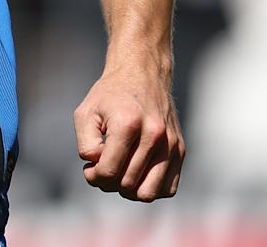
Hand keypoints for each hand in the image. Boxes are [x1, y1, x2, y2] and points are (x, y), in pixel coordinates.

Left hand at [74, 58, 183, 201]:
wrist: (143, 73)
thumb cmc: (110, 95)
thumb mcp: (86, 113)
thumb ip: (86, 144)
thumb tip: (98, 167)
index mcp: (128, 124)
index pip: (109, 172)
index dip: (93, 176)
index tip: (89, 166)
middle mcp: (154, 134)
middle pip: (127, 185)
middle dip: (108, 182)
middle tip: (103, 165)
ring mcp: (171, 144)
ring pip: (148, 193)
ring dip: (129, 190)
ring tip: (121, 171)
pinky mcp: (180, 149)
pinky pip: (168, 189)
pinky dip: (150, 188)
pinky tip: (138, 172)